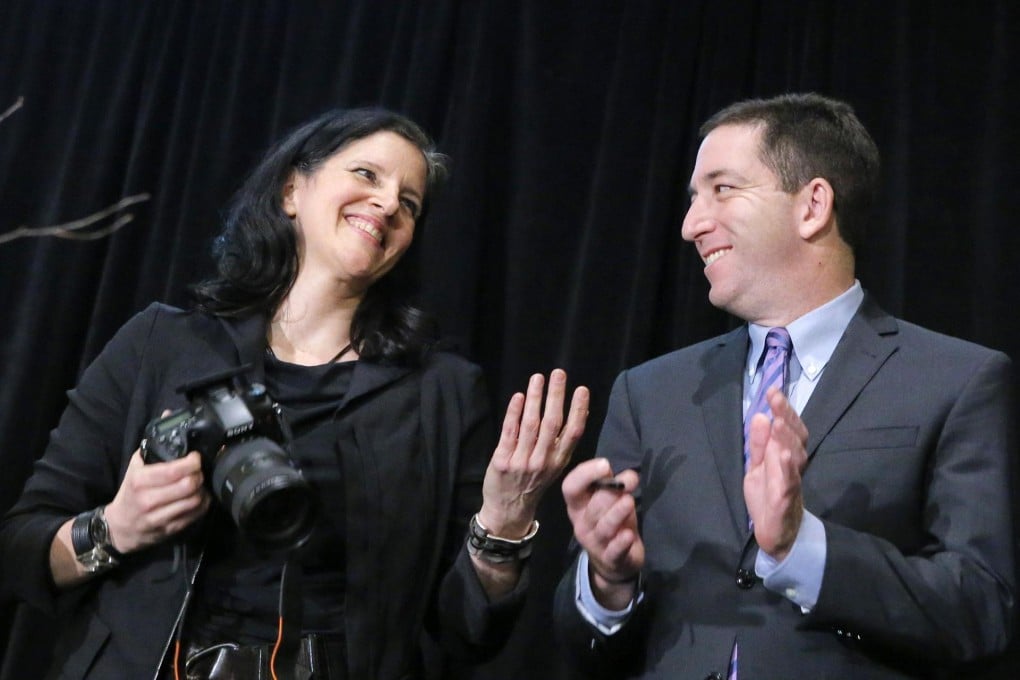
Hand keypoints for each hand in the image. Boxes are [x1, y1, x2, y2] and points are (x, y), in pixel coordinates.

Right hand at [104, 448, 211, 553]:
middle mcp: (149, 500)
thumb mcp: (133, 470)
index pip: (174, 471)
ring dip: (202, 489)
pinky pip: (195, 514)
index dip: (192, 462)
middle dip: (199, 474)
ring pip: (195, 500)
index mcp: (140, 481)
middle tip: (199, 470)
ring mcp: (159, 517)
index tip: (195, 458)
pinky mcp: (170, 529)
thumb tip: (173, 440)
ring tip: (200, 483)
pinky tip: (199, 496)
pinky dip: (202, 504)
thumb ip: (150, 453)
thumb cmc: (130, 494)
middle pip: (189, 485)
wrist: (119, 527)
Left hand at [478, 369, 588, 536]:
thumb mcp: (554, 467)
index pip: (573, 433)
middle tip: (559, 374)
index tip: (582, 390)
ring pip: (530, 424)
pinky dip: (514, 412)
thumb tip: (579, 411)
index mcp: (559, 462)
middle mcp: (543, 461)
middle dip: (556, 396)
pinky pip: (509, 432)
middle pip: (552, 423)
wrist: (508, 509)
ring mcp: (522, 461)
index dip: (579, 410)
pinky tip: (519, 397)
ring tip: (538, 378)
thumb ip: (563, 442)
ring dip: (535, 398)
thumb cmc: (533, 483)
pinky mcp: (502, 461)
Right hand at [562, 458, 642, 603]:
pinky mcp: (610, 559)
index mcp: (578, 505)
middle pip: (592, 507)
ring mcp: (595, 543)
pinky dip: (621, 542)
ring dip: (617, 513)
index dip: (584, 474)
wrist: (613, 562)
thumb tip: (628, 475)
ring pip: (604, 527)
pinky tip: (628, 535)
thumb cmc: (610, 522)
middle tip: (627, 483)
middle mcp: (582, 523)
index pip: (570, 488)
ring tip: (629, 501)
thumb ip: (615, 485)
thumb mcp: (610, 501)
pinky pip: (614, 550)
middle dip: (609, 493)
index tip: (605, 464)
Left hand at [743, 388, 809, 559]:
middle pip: (795, 438)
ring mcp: (791, 482)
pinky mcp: (786, 501)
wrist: (776, 534)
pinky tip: (784, 456)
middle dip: (787, 417)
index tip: (773, 391)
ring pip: (794, 458)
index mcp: (785, 455)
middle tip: (776, 398)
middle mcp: (793, 466)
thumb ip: (758, 444)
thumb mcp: (757, 466)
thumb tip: (759, 416)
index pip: (789, 429)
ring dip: (787, 439)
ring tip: (779, 422)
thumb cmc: (768, 497)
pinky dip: (787, 470)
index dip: (784, 410)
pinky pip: (789, 484)